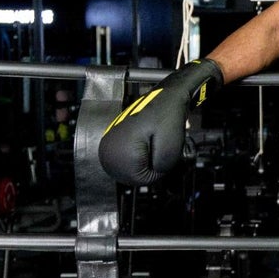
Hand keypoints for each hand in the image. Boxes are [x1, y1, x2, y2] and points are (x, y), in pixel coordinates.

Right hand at [98, 59, 224, 185]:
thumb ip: (159, 172)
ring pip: (131, 168)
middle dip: (150, 164)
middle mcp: (108, 149)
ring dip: (144, 159)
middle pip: (134, 175)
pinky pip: (127, 159)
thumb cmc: (168, 118)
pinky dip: (138, 153)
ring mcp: (108, 144)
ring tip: (151, 140)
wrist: (165, 97)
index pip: (142, 180)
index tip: (160, 149)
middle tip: (157, 143)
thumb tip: (149, 176)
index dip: (158, 169)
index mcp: (120, 153)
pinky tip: (145, 139)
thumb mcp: (171, 152)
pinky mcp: (111, 140)